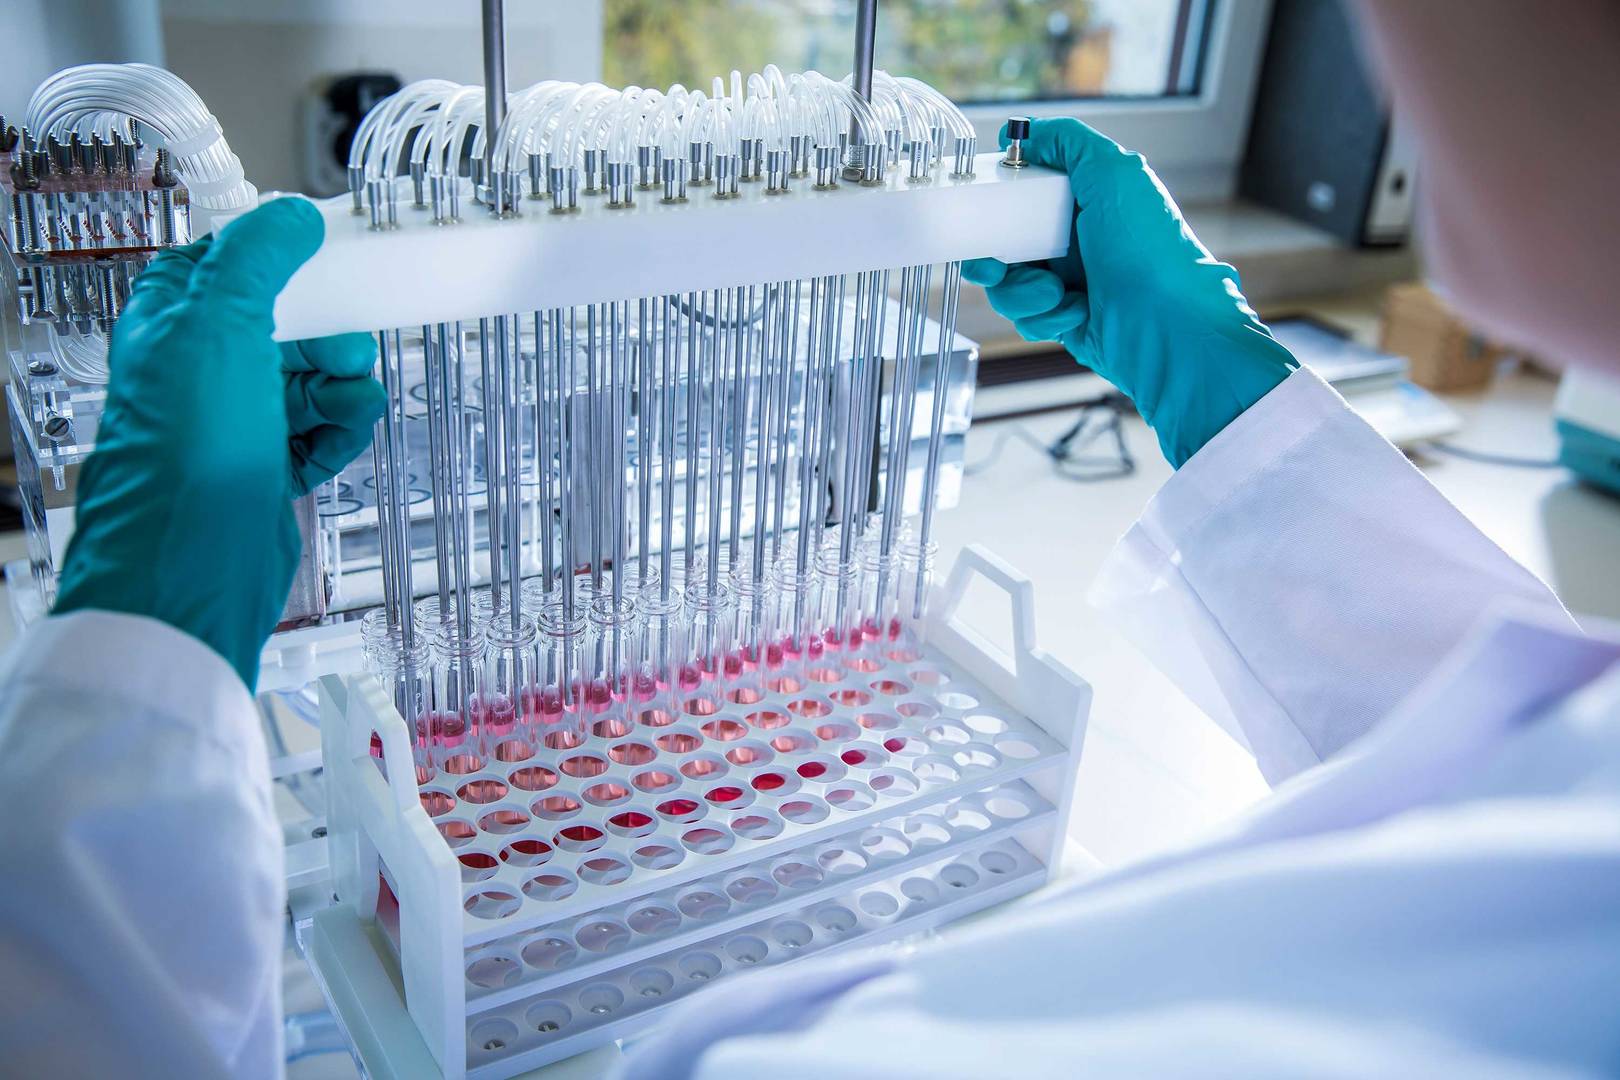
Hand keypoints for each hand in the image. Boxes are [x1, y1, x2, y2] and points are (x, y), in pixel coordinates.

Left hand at [54, 197, 383, 689]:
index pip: (234, 266)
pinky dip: (342, 430)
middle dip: (330, 337)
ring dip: (344, 388)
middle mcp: (203, 371)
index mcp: (174, 324)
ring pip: (315, 380)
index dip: (285, 262)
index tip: (336, 254)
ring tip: (350, 405)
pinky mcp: (269, 466)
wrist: (194, 558)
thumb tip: (292, 218)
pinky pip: (324, 431)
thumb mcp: (218, 323)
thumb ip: (257, 258)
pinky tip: (344, 435)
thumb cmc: (186, 449)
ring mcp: (238, 422)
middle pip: (291, 325)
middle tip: (347, 351)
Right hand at [964, 118, 1296, 466]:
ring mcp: (1066, 281)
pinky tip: (1075, 313)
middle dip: (993, 256)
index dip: (999, 200)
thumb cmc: (1149, 248)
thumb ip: (1066, 141)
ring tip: (1055, 293)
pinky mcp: (1063, 319)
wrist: (1167, 324)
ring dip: (1022, 290)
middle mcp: (1073, 239)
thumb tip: (1023, 132)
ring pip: (1007, 284)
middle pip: (1003, 242)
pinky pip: (1025, 316)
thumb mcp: (1113, 171)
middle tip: (993, 264)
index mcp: (1085, 200)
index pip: (1023, 193)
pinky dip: (1043, 315)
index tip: (983, 207)